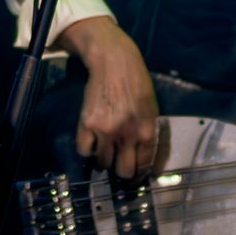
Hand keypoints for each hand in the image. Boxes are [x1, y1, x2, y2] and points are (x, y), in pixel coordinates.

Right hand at [64, 16, 161, 179]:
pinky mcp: (87, 123)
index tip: (134, 172)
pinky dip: (87, 149)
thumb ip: (148, 135)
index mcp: (147, 131)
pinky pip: (84, 150)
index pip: (144, 166)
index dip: (139, 172)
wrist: (114, 61)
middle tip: (118, 163)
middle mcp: (127, 134)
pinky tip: (91, 141)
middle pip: (124, 171)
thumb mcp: (151, 110)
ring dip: (103, 159)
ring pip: (103, 163)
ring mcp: (106, 130)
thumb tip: (143, 160)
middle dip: (122, 171)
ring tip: (104, 148)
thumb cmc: (137, 83)